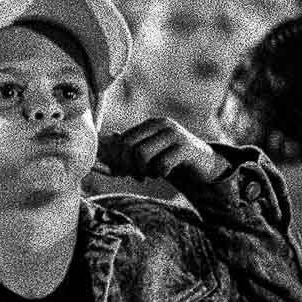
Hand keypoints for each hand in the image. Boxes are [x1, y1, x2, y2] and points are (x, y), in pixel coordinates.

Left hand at [96, 117, 228, 185]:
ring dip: (143, 171)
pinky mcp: (186, 148)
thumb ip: (128, 152)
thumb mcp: (149, 154)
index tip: (122, 173)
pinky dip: (159, 174)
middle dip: (128, 166)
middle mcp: (161, 125)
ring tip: (151, 174)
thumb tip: (99, 151)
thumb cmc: (170, 160)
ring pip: (142, 155)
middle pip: (129, 146)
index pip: (122, 140)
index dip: (118, 160)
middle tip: (137, 177)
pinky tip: (164, 174)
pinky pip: (161, 164)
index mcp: (150, 124)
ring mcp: (175, 134)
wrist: (203, 165)